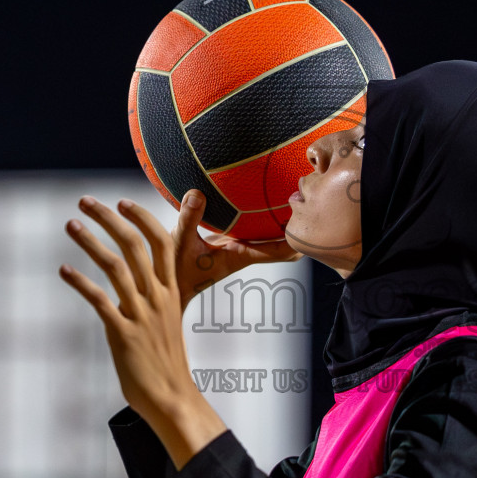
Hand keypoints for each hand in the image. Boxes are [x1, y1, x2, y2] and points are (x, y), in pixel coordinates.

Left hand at [60, 195, 226, 467]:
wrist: (173, 398)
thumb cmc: (166, 361)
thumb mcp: (167, 321)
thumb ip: (155, 297)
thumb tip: (138, 282)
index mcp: (170, 292)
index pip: (162, 243)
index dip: (142, 219)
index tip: (122, 203)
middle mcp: (157, 298)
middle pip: (135, 245)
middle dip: (109, 219)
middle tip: (85, 201)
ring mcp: (141, 315)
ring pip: (116, 267)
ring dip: (90, 242)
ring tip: (71, 225)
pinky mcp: (123, 334)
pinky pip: (100, 300)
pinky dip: (80, 282)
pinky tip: (64, 271)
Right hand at [172, 190, 300, 311]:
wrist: (166, 284)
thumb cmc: (173, 269)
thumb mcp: (179, 241)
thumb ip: (189, 218)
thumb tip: (197, 193)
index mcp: (240, 256)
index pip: (280, 251)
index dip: (297, 240)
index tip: (310, 222)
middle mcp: (244, 253)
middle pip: (285, 248)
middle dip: (299, 232)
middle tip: (310, 206)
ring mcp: (237, 249)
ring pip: (271, 241)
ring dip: (283, 227)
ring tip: (293, 199)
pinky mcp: (229, 244)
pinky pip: (254, 233)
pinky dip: (263, 221)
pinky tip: (262, 200)